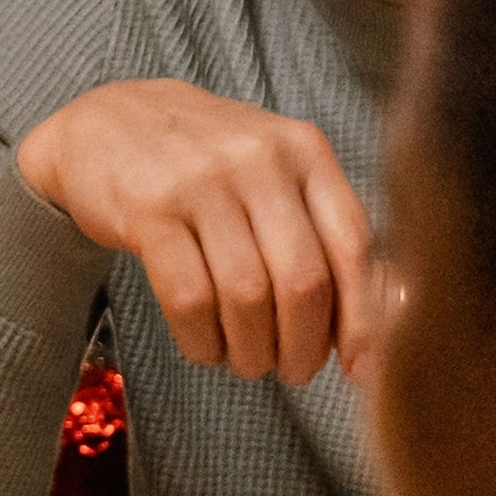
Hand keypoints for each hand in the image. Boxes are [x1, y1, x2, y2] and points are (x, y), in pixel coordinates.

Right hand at [12, 79, 378, 385]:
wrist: (106, 123)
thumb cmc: (206, 163)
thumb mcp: (274, 172)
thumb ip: (324, 228)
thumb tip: (390, 310)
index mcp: (305, 151)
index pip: (353, 244)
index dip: (363, 319)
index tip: (360, 370)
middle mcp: (259, 159)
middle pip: (303, 280)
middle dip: (303, 346)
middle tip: (293, 372)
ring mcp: (201, 181)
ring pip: (247, 295)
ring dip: (251, 349)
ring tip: (247, 362)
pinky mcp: (149, 209)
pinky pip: (188, 298)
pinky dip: (202, 340)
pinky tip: (204, 347)